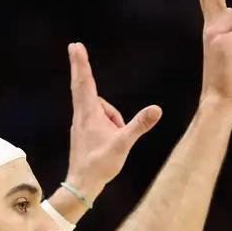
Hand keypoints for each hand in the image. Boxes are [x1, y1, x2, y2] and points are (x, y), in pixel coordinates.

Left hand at [64, 42, 161, 197]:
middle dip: (80, 66)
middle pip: (82, 86)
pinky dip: (107, 122)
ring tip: (116, 139)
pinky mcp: (82, 132)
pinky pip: (96, 118)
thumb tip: (157, 109)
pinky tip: (110, 140)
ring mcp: (81, 124)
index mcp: (89, 114)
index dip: (81, 63)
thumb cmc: (100, 164)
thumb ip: (139, 125)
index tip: (75, 46)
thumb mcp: (123, 144)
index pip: (85, 83)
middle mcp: (81, 115)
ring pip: (98, 109)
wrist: (82, 184)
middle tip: (74, 47)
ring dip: (111, 116)